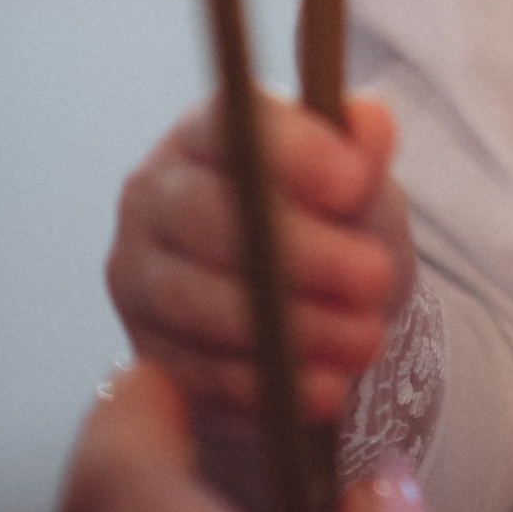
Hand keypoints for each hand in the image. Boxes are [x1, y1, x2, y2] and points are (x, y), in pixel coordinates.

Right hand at [107, 93, 414, 424]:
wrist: (308, 308)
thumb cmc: (333, 224)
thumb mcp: (359, 187)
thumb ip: (363, 154)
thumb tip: (371, 121)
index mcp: (204, 133)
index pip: (230, 124)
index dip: (289, 151)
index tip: (354, 181)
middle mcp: (154, 196)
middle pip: (202, 215)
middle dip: (297, 251)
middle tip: (374, 276)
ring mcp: (138, 276)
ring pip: (191, 298)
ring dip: (286, 326)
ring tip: (366, 339)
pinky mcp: (146, 350)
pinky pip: (192, 371)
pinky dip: (263, 384)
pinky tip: (325, 390)